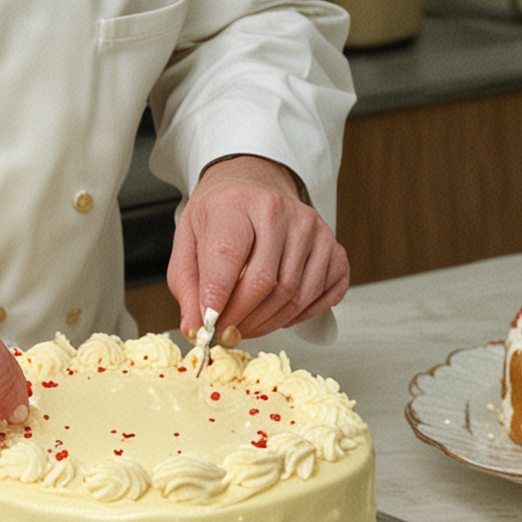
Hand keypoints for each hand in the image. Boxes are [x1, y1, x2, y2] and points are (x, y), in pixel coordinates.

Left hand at [166, 155, 348, 342]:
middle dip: (242, 319)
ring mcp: (311, 228)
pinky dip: (301, 315)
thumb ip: (188, 286)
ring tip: (249, 325)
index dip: (217, 299)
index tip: (208, 324)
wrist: (254, 189)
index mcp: (235, 204)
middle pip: (264, 282)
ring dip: (269, 323)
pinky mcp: (333, 246)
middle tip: (227, 332)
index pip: (227, 256)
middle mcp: (278, 211)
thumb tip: (195, 329)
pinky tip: (281, 312)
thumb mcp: (189, 242)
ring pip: (294, 295)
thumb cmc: (221, 216)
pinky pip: (325, 295)